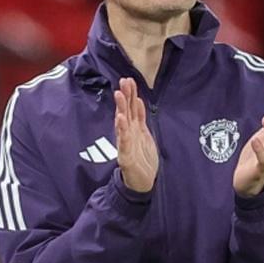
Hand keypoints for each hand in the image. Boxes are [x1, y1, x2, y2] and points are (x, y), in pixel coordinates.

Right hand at [114, 77, 158, 192]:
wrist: (141, 183)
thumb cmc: (143, 159)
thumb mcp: (145, 135)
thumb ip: (140, 118)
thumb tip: (138, 100)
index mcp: (134, 129)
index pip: (131, 108)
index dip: (130, 94)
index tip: (129, 80)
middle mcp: (128, 133)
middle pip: (126, 112)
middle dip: (125, 96)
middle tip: (123, 81)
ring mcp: (126, 143)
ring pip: (122, 122)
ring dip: (120, 108)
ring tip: (119, 94)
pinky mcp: (125, 155)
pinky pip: (124, 140)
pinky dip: (122, 129)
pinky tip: (120, 119)